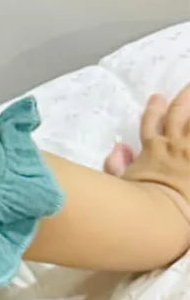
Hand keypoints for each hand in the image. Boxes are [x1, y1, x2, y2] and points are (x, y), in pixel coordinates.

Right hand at [105, 87, 189, 201]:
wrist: (161, 212)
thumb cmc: (137, 203)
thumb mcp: (118, 183)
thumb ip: (116, 165)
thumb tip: (118, 149)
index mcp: (151, 149)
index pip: (151, 123)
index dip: (154, 109)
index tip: (158, 97)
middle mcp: (173, 146)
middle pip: (178, 115)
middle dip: (184, 100)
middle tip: (188, 86)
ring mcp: (189, 152)